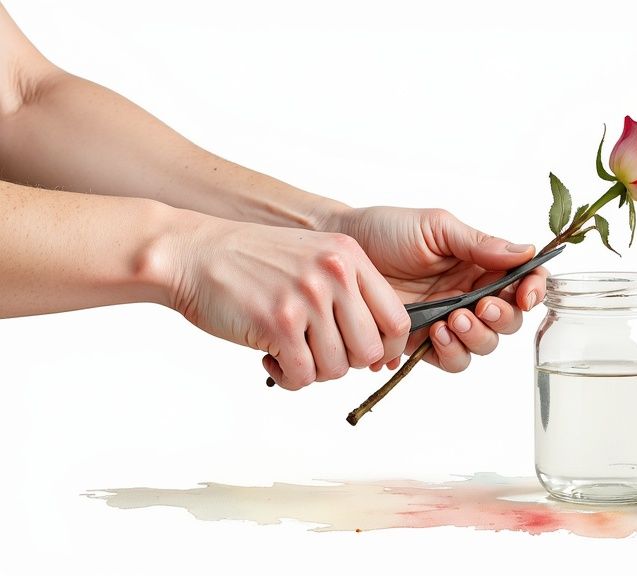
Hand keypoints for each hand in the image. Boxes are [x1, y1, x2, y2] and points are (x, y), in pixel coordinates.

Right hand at [166, 214, 410, 389]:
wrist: (191, 254)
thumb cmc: (250, 263)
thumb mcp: (313, 257)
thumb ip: (349, 291)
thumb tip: (381, 347)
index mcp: (349, 257)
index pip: (398, 319)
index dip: (386, 347)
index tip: (366, 355)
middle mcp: (335, 274)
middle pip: (370, 350)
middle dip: (346, 362)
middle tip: (317, 352)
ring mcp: (308, 298)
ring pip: (337, 368)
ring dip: (312, 371)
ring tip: (290, 351)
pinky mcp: (278, 323)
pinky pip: (303, 376)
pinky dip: (288, 378)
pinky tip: (270, 357)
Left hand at [328, 206, 547, 372]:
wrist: (338, 249)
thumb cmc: (385, 229)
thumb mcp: (436, 227)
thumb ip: (479, 243)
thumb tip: (526, 252)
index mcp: (480, 264)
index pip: (522, 281)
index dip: (533, 290)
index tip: (525, 294)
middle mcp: (469, 294)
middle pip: (508, 320)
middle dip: (502, 318)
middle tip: (481, 306)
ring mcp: (447, 320)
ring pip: (482, 345)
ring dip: (477, 337)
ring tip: (452, 320)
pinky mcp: (421, 341)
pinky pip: (449, 359)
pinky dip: (450, 352)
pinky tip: (435, 334)